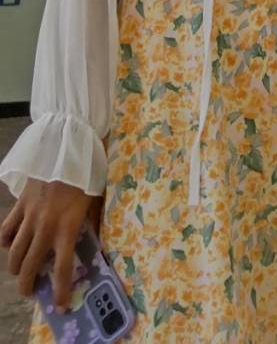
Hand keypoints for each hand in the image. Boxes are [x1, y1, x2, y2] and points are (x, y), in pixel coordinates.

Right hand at [2, 179, 91, 305]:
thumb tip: (91, 240)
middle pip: (30, 266)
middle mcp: (46, 227)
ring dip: (16, 267)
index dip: (60, 290)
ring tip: (20, 272)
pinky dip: (5, 240)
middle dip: (28, 285)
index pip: (61, 268)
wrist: (69, 144)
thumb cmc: (88, 171)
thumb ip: (88, 223)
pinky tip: (9, 244)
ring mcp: (30, 216)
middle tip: (31, 292)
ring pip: (14, 252)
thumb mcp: (94, 201)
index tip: (60, 304)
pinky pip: (6, 229)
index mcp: (67, 227)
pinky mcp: (20, 204)